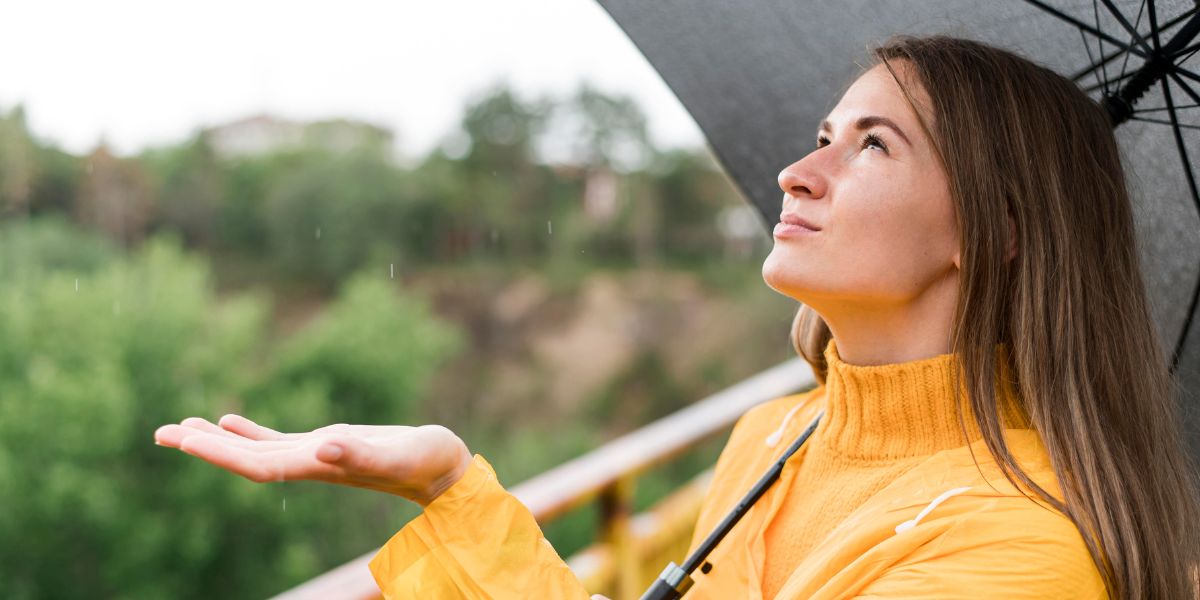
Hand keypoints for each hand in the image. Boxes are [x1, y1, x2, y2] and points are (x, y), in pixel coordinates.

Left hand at [154, 415, 472, 506]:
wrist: (446, 471)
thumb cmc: (429, 462)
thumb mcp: (400, 454)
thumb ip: (364, 454)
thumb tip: (325, 446)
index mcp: (321, 468)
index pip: (259, 465)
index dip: (221, 454)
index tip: (184, 441)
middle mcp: (311, 466)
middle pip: (247, 460)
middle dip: (204, 447)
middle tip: (160, 432)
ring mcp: (317, 457)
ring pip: (256, 450)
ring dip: (218, 441)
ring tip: (179, 428)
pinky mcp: (328, 447)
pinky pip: (278, 441)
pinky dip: (249, 432)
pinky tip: (228, 420)